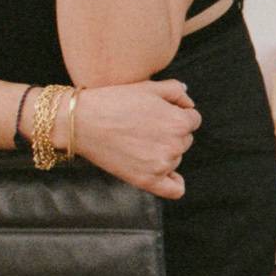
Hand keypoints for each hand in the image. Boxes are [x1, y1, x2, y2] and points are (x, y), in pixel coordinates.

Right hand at [68, 77, 198, 199]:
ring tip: (138, 141)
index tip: (156, 114)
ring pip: (176, 159)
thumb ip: (176, 91)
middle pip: (185, 139)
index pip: (192, 120)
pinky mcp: (147, 181)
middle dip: (171, 132)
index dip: (175, 114)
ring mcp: (162, 165)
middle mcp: (175, 145)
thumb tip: (190, 104)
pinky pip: (175, 189)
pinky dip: (173, 182)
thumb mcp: (149, 86)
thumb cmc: (114, 101)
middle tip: (144, 127)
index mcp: (180, 122)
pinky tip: (163, 173)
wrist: (82, 122)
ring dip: (165, 152)